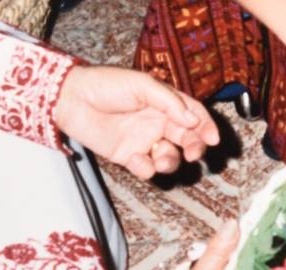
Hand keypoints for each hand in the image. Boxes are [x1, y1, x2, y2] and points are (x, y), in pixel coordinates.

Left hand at [54, 66, 220, 179]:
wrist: (71, 100)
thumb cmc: (106, 85)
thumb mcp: (142, 85)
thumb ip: (169, 102)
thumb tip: (193, 121)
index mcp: (165, 103)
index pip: (194, 115)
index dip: (206, 127)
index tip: (213, 139)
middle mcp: (158, 123)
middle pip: (186, 139)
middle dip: (194, 148)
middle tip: (192, 153)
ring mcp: (144, 141)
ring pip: (169, 157)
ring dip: (171, 162)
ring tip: (161, 159)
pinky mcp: (128, 157)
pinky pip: (146, 168)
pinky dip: (145, 168)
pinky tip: (135, 159)